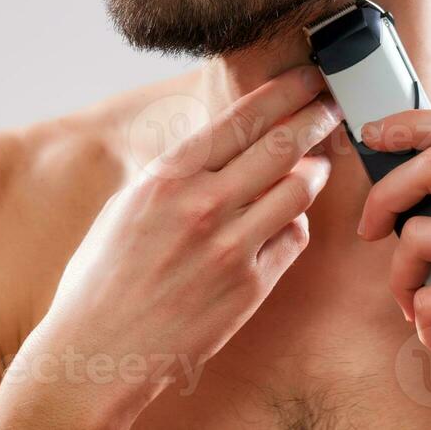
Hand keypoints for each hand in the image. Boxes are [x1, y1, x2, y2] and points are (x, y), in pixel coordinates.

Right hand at [0, 65, 339, 428]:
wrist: (98, 351)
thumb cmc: (104, 277)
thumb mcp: (127, 205)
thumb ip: (177, 174)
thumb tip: (219, 144)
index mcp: (168, 177)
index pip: (242, 119)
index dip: (283, 92)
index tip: (305, 78)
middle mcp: (203, 205)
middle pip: (281, 145)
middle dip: (316, 116)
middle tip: (332, 102)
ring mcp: (231, 247)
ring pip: (299, 190)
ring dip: (315, 169)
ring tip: (319, 161)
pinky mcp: (250, 287)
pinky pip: (293, 238)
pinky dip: (295, 221)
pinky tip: (290, 216)